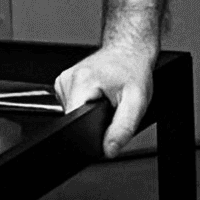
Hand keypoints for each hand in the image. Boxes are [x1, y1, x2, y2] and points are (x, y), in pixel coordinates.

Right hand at [52, 33, 157, 148]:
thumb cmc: (133, 70)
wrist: (129, 50)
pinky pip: (72, 103)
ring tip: (105, 97)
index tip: (105, 120)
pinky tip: (97, 94)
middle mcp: (67, 79)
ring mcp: (63, 80)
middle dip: (91, 120)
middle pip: (72, 118)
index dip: (89, 131)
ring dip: (87, 111)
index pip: (72, 121)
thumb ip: (122, 128)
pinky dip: (85, 103)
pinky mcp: (65, 82)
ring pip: (71, 112)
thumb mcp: (136, 102)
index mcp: (79, 83)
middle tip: (110, 105)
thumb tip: (109, 150)